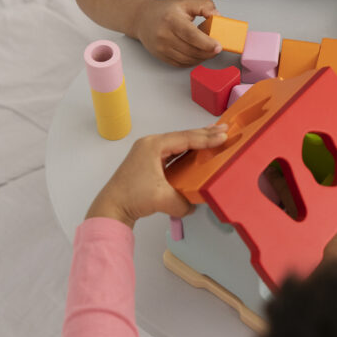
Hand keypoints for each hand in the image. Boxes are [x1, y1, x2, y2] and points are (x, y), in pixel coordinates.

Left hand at [85, 126, 228, 228]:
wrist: (111, 208)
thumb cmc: (132, 197)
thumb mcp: (163, 199)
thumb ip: (184, 201)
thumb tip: (193, 203)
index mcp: (153, 146)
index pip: (186, 139)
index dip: (207, 138)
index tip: (224, 136)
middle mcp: (150, 144)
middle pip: (183, 136)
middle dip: (205, 133)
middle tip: (225, 128)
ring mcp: (148, 152)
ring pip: (178, 143)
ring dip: (196, 140)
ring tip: (215, 136)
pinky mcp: (148, 162)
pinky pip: (173, 151)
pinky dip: (187, 150)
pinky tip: (197, 150)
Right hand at [135, 0, 221, 65]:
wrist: (143, 18)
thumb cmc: (166, 11)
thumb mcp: (186, 2)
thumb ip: (204, 6)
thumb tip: (217, 15)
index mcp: (171, 19)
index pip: (191, 35)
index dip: (206, 43)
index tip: (218, 47)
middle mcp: (164, 35)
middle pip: (191, 50)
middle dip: (208, 52)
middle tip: (217, 48)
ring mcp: (161, 48)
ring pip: (187, 59)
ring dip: (201, 58)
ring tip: (208, 50)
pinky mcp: (161, 56)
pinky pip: (181, 64)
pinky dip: (192, 61)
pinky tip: (197, 54)